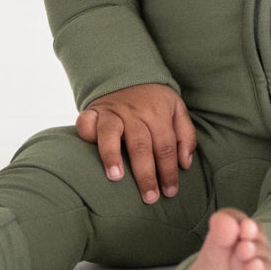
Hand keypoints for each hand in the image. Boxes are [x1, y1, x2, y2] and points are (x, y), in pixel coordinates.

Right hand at [76, 83, 195, 203]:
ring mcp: (113, 111)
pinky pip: (86, 121)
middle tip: (150, 198)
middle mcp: (135, 112)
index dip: (169, 171)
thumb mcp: (177, 109)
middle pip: (141, 145)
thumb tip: (185, 164)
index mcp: (159, 113)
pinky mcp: (94, 111)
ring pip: (111, 133)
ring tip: (116, 178)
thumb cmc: (155, 100)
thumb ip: (185, 135)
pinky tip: (88, 149)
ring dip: (112, 155)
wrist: (130, 72)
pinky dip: (85, 133)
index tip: (170, 192)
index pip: (166, 146)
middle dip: (146, 174)